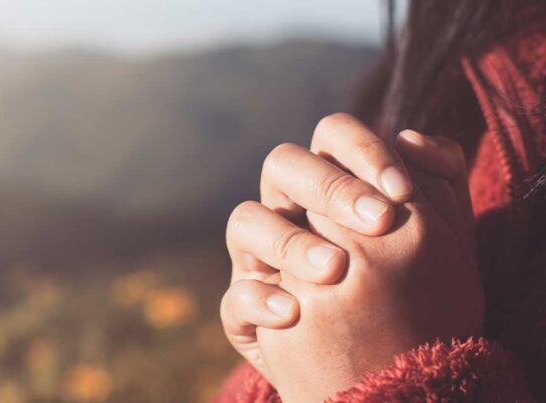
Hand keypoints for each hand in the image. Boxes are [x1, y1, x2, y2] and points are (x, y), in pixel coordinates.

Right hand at [258, 127, 483, 401]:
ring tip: (336, 269)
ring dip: (290, 241)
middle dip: (330, 187)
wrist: (391, 368)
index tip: (401, 190)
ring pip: (246, 221)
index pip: (332, 137)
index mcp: (331, 186)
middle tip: (378, 223)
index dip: (361, 150)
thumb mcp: (438, 239)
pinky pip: (235, 296)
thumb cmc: (411, 295)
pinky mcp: (245, 309)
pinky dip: (260, 300)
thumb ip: (440, 182)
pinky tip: (293, 314)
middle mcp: (289, 211)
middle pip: (283, 164)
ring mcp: (260, 259)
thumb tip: (413, 139)